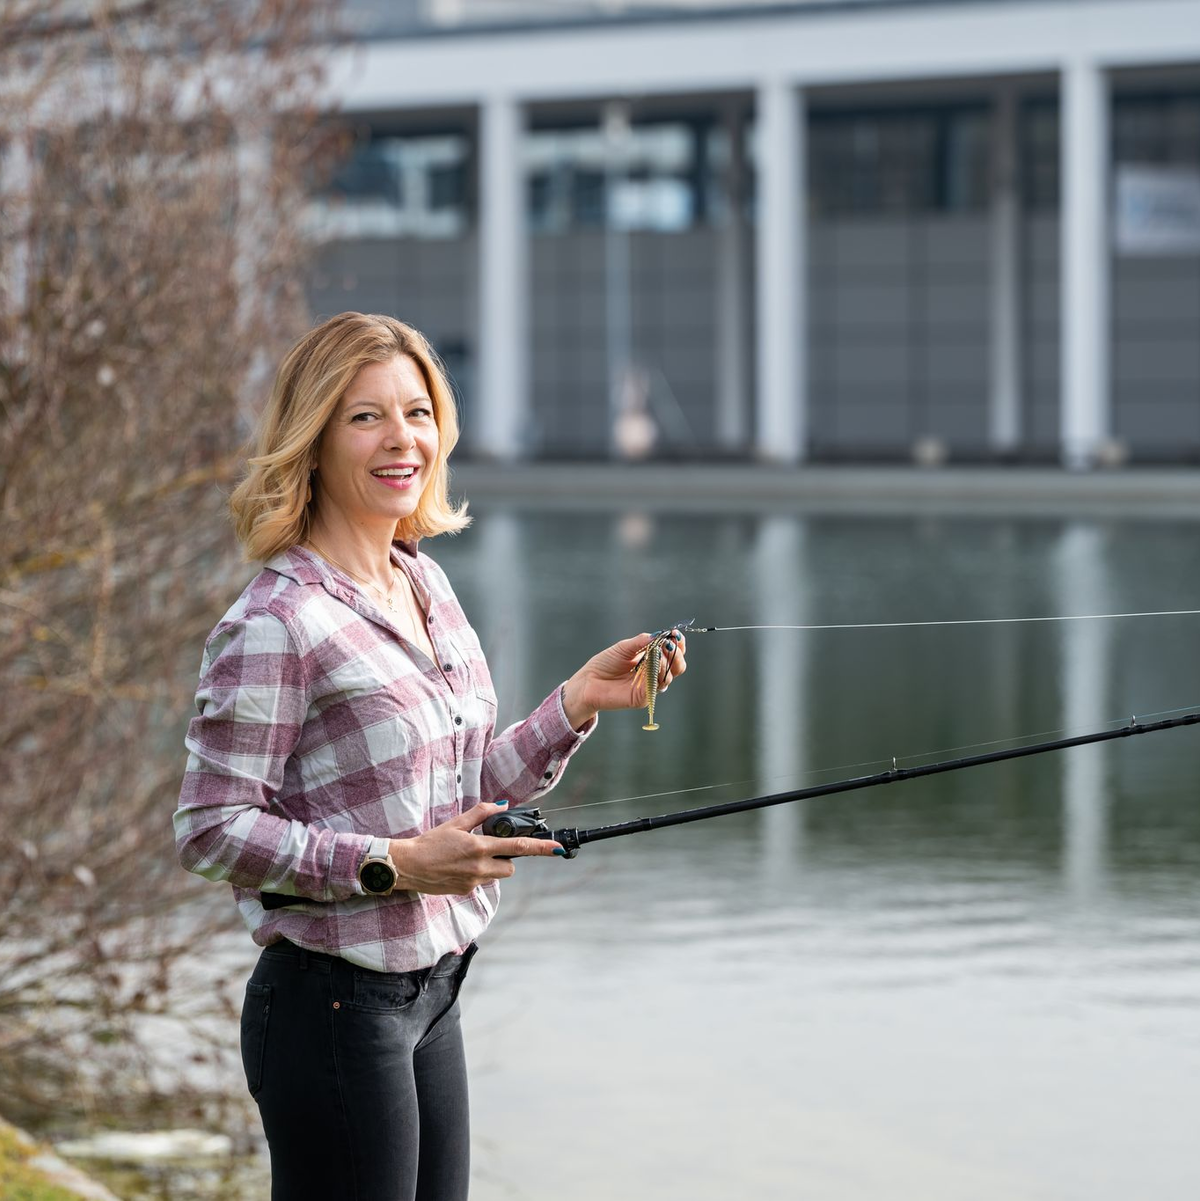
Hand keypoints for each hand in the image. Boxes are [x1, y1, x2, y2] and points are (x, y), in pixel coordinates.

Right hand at [388, 801, 560, 894]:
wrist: (408, 866)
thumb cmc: (430, 842)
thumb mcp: (455, 823)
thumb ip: (481, 814)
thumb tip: (502, 806)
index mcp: (479, 847)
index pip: (518, 847)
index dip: (541, 848)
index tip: (558, 848)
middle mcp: (480, 867)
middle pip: (511, 867)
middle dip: (507, 858)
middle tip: (489, 849)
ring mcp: (473, 882)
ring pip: (497, 875)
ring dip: (492, 867)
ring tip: (468, 858)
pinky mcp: (465, 891)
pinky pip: (481, 882)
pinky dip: (476, 874)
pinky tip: (457, 868)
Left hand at [561, 629, 687, 729]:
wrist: (588, 682)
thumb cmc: (605, 663)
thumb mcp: (624, 647)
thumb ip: (641, 641)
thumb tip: (658, 635)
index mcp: (652, 659)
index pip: (673, 652)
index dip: (678, 644)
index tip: (675, 634)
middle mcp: (654, 673)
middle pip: (678, 665)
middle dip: (677, 653)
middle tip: (669, 644)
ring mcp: (650, 686)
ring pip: (670, 675)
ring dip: (667, 661)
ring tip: (658, 652)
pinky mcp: (644, 697)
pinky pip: (657, 685)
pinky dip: (658, 673)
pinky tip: (652, 664)